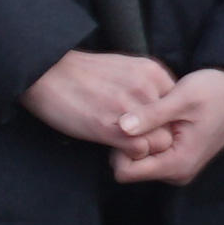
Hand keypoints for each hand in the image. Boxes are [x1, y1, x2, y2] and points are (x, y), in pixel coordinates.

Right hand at [25, 48, 176, 148]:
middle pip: (174, 126)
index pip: (177, 107)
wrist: (46, 72)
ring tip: (124, 146)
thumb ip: (145, 85)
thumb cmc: (80, 73)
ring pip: (161, 141)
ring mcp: (132, 108)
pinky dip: (130, 155)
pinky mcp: (113, 127)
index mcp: (152, 72)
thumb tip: (159, 108)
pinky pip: (140, 151)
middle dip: (158, 137)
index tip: (148, 128)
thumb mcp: (123, 68)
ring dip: (145, 148)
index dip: (165, 122)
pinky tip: (114, 149)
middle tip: (137, 140)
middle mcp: (148, 88)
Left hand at [111, 68, 223, 187]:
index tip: (128, 122)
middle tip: (141, 114)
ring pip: (139, 160)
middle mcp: (177, 172)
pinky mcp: (178, 159)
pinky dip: (149, 136)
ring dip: (139, 138)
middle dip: (129, 142)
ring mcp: (178, 167)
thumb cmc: (217, 93)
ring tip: (153, 114)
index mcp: (177, 163)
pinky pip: (151, 154)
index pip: (125, 171)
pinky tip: (159, 118)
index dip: (120, 146)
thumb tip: (121, 127)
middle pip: (130, 167)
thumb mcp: (183, 98)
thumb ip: (152, 115)